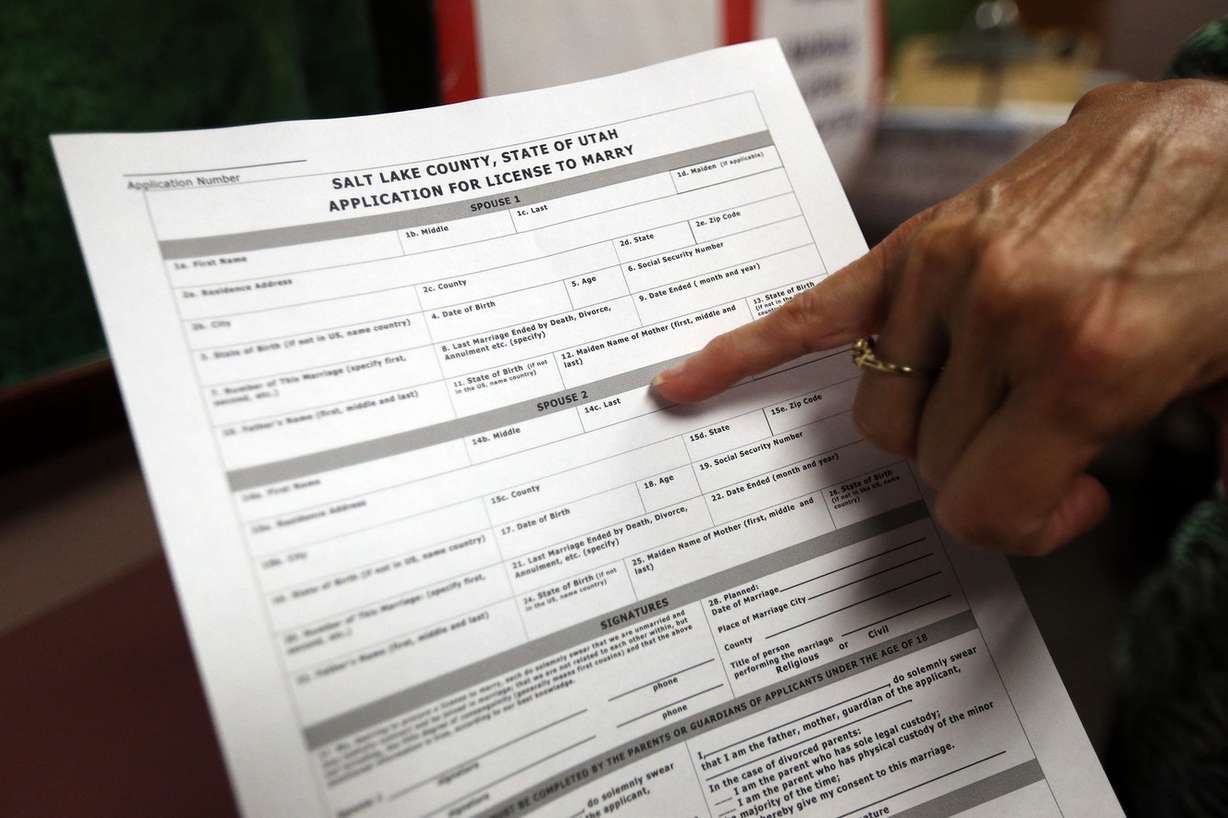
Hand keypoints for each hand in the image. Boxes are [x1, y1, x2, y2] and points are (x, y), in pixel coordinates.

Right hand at [652, 80, 1227, 554]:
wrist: (1226, 131)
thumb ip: (1197, 465)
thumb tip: (1168, 512)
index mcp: (1083, 364)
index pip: (980, 503)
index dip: (1022, 527)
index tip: (1070, 499)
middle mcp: (1001, 317)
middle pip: (928, 460)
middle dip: (979, 473)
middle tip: (1042, 451)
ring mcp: (946, 273)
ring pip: (880, 408)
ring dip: (919, 427)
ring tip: (976, 405)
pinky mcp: (918, 241)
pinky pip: (815, 310)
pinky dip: (748, 350)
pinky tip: (691, 380)